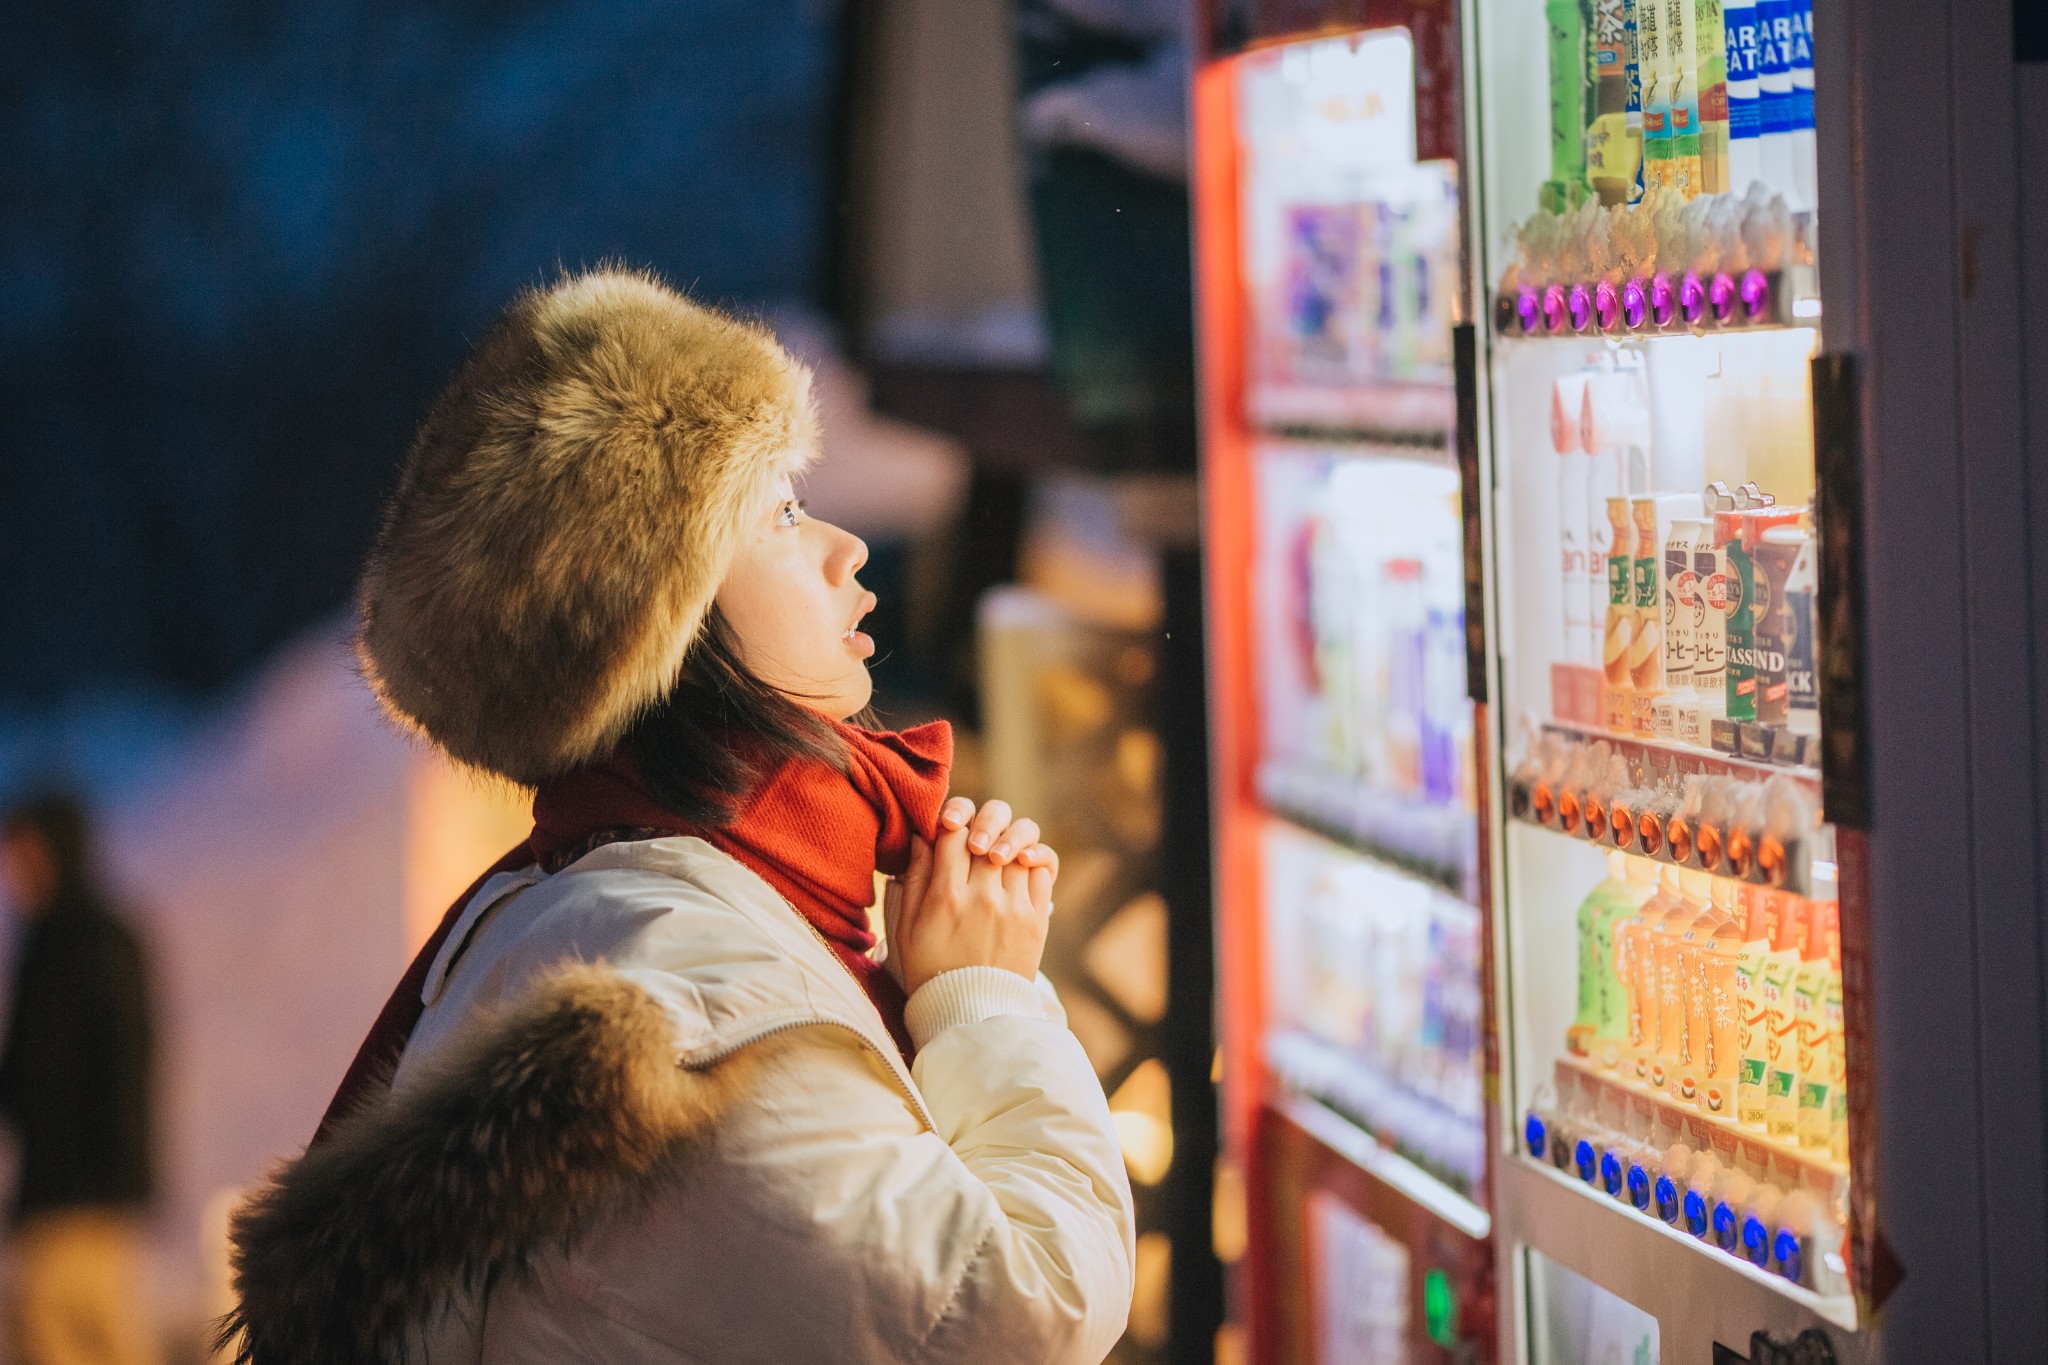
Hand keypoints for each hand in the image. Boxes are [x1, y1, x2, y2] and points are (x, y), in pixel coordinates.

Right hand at [883, 798, 1057, 994]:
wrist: (971, 1014)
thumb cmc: (930, 968)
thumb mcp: (907, 926)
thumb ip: (914, 877)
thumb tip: (920, 836)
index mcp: (945, 897)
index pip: (952, 832)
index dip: (949, 821)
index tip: (948, 828)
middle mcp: (982, 897)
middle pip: (986, 834)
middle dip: (978, 828)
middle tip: (972, 839)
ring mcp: (1013, 907)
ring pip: (1016, 848)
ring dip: (1005, 844)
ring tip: (994, 856)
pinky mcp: (1036, 919)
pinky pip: (1041, 871)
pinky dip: (1030, 862)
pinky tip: (1016, 870)